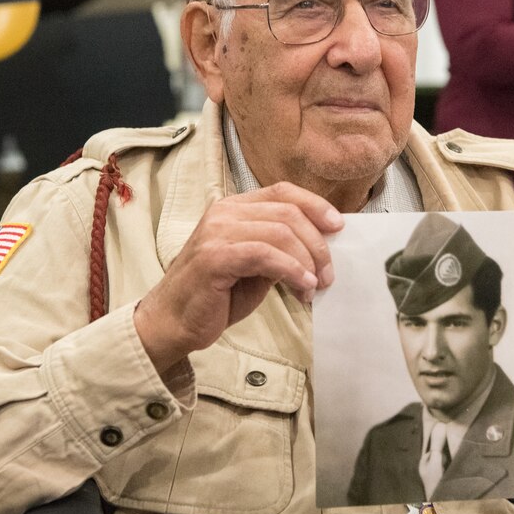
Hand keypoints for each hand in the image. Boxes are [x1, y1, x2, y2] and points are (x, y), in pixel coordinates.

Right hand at [134, 182, 342, 373]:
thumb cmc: (216, 296)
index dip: (316, 206)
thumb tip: (321, 246)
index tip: (339, 227)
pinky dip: (291, 270)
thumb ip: (281, 249)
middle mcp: (224, 212)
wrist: (174, 322)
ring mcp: (217, 232)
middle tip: (328, 274)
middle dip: (318, 244)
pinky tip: (301, 288)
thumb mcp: (257, 267)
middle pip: (288, 212)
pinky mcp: (215, 256)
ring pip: (280, 232)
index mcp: (235, 208)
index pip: (283, 192)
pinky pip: (264, 254)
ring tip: (314, 286)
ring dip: (307, 261)